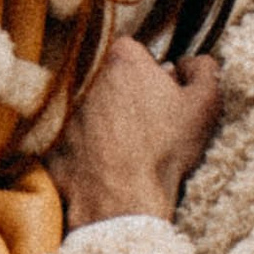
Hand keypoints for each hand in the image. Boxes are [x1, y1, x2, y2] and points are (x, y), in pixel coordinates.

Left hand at [44, 40, 223, 233]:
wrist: (121, 202)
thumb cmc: (163, 151)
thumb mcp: (205, 105)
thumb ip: (204, 69)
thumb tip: (190, 62)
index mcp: (121, 59)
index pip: (135, 51)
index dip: (150, 73)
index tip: (158, 96)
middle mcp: (84, 76)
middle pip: (108, 76)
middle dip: (123, 92)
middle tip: (143, 124)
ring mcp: (61, 109)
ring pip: (86, 105)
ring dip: (101, 118)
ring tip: (123, 147)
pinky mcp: (48, 140)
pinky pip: (66, 136)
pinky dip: (81, 146)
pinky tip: (101, 164)